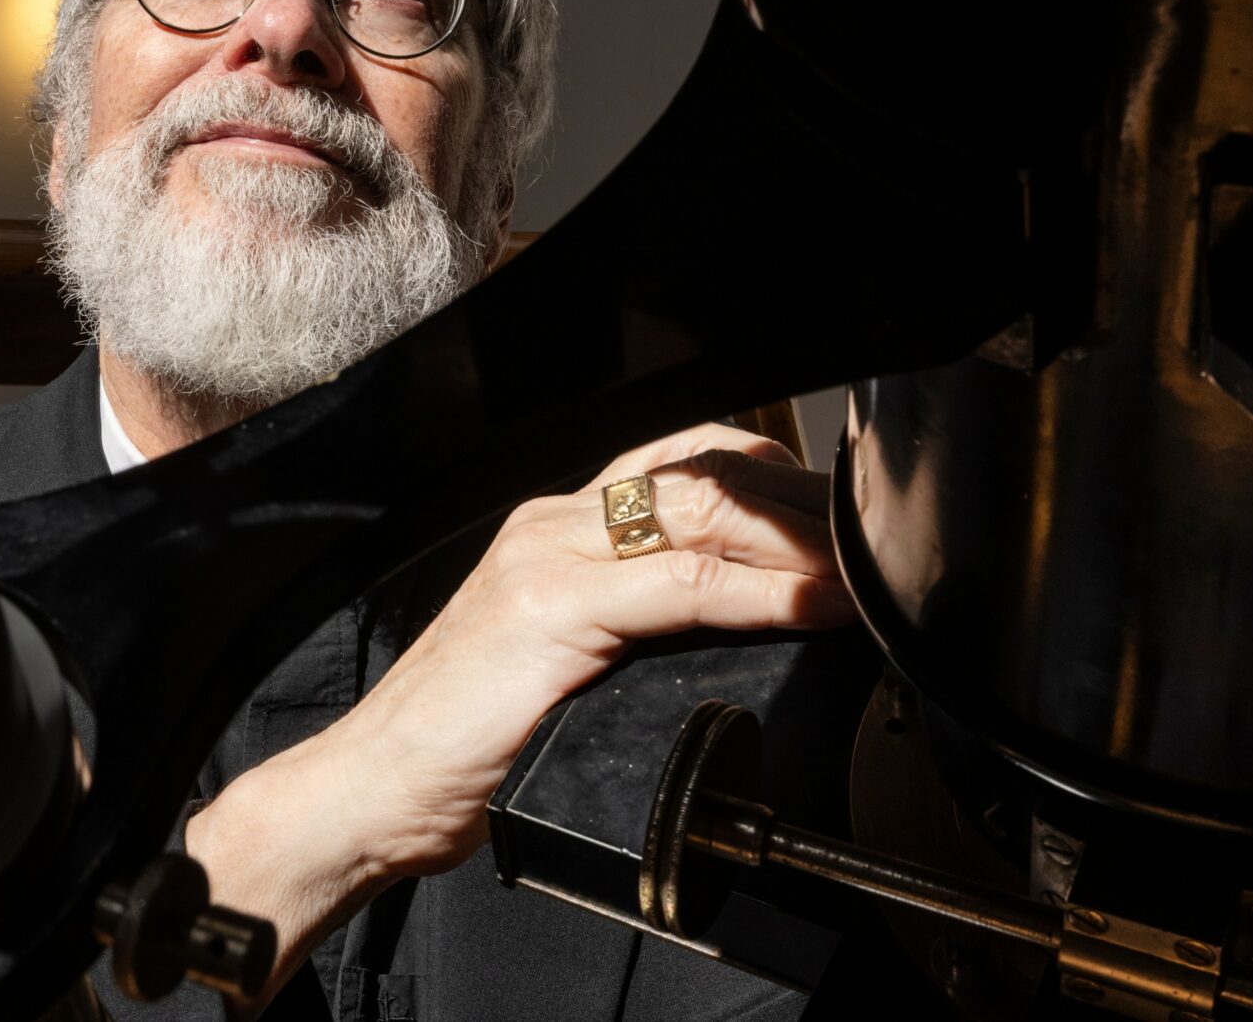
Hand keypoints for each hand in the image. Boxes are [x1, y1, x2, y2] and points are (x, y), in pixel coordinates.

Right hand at [183, 423, 852, 1004]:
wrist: (378, 789)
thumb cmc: (472, 743)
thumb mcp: (571, 660)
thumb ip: (639, 624)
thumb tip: (745, 626)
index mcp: (559, 526)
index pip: (689, 463)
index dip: (777, 482)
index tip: (842, 521)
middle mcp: (554, 523)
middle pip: (707, 473)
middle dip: (803, 504)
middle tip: (874, 545)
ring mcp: (549, 558)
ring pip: (701, 511)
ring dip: (797, 539)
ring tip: (860, 571)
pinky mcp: (549, 610)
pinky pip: (679, 583)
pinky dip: (759, 591)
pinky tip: (809, 605)